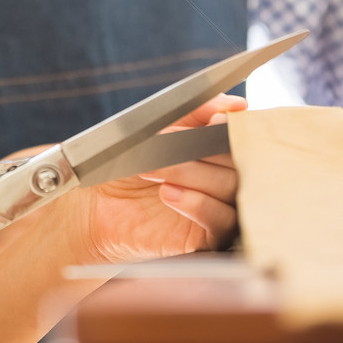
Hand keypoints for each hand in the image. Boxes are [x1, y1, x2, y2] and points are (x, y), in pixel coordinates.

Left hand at [59, 94, 245, 264]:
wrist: (100, 203)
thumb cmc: (130, 162)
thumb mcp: (160, 127)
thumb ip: (196, 113)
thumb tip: (235, 104)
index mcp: (217, 148)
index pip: (242, 136)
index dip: (233, 127)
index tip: (214, 120)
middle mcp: (225, 176)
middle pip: (238, 160)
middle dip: (202, 148)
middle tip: (165, 142)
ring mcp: (220, 207)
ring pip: (231, 187)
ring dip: (192, 173)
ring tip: (153, 169)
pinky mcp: (210, 237)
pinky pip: (223, 220)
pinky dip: (198, 204)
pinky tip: (168, 194)